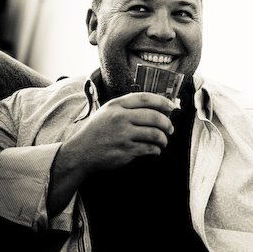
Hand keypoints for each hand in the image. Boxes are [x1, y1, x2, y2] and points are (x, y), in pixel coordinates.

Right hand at [60, 92, 177, 177]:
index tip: (173, 107)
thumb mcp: (108, 111)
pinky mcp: (125, 150)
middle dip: (167, 123)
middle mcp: (120, 118)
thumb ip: (129, 107)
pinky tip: (155, 150)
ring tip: (163, 141)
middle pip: (154, 117)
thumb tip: (159, 107)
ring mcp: (122, 135)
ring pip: (154, 134)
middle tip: (170, 129)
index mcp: (116, 105)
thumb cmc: (98, 131)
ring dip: (163, 139)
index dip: (163, 102)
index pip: (145, 98)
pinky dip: (156, 150)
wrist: (80, 153)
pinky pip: (149, 149)